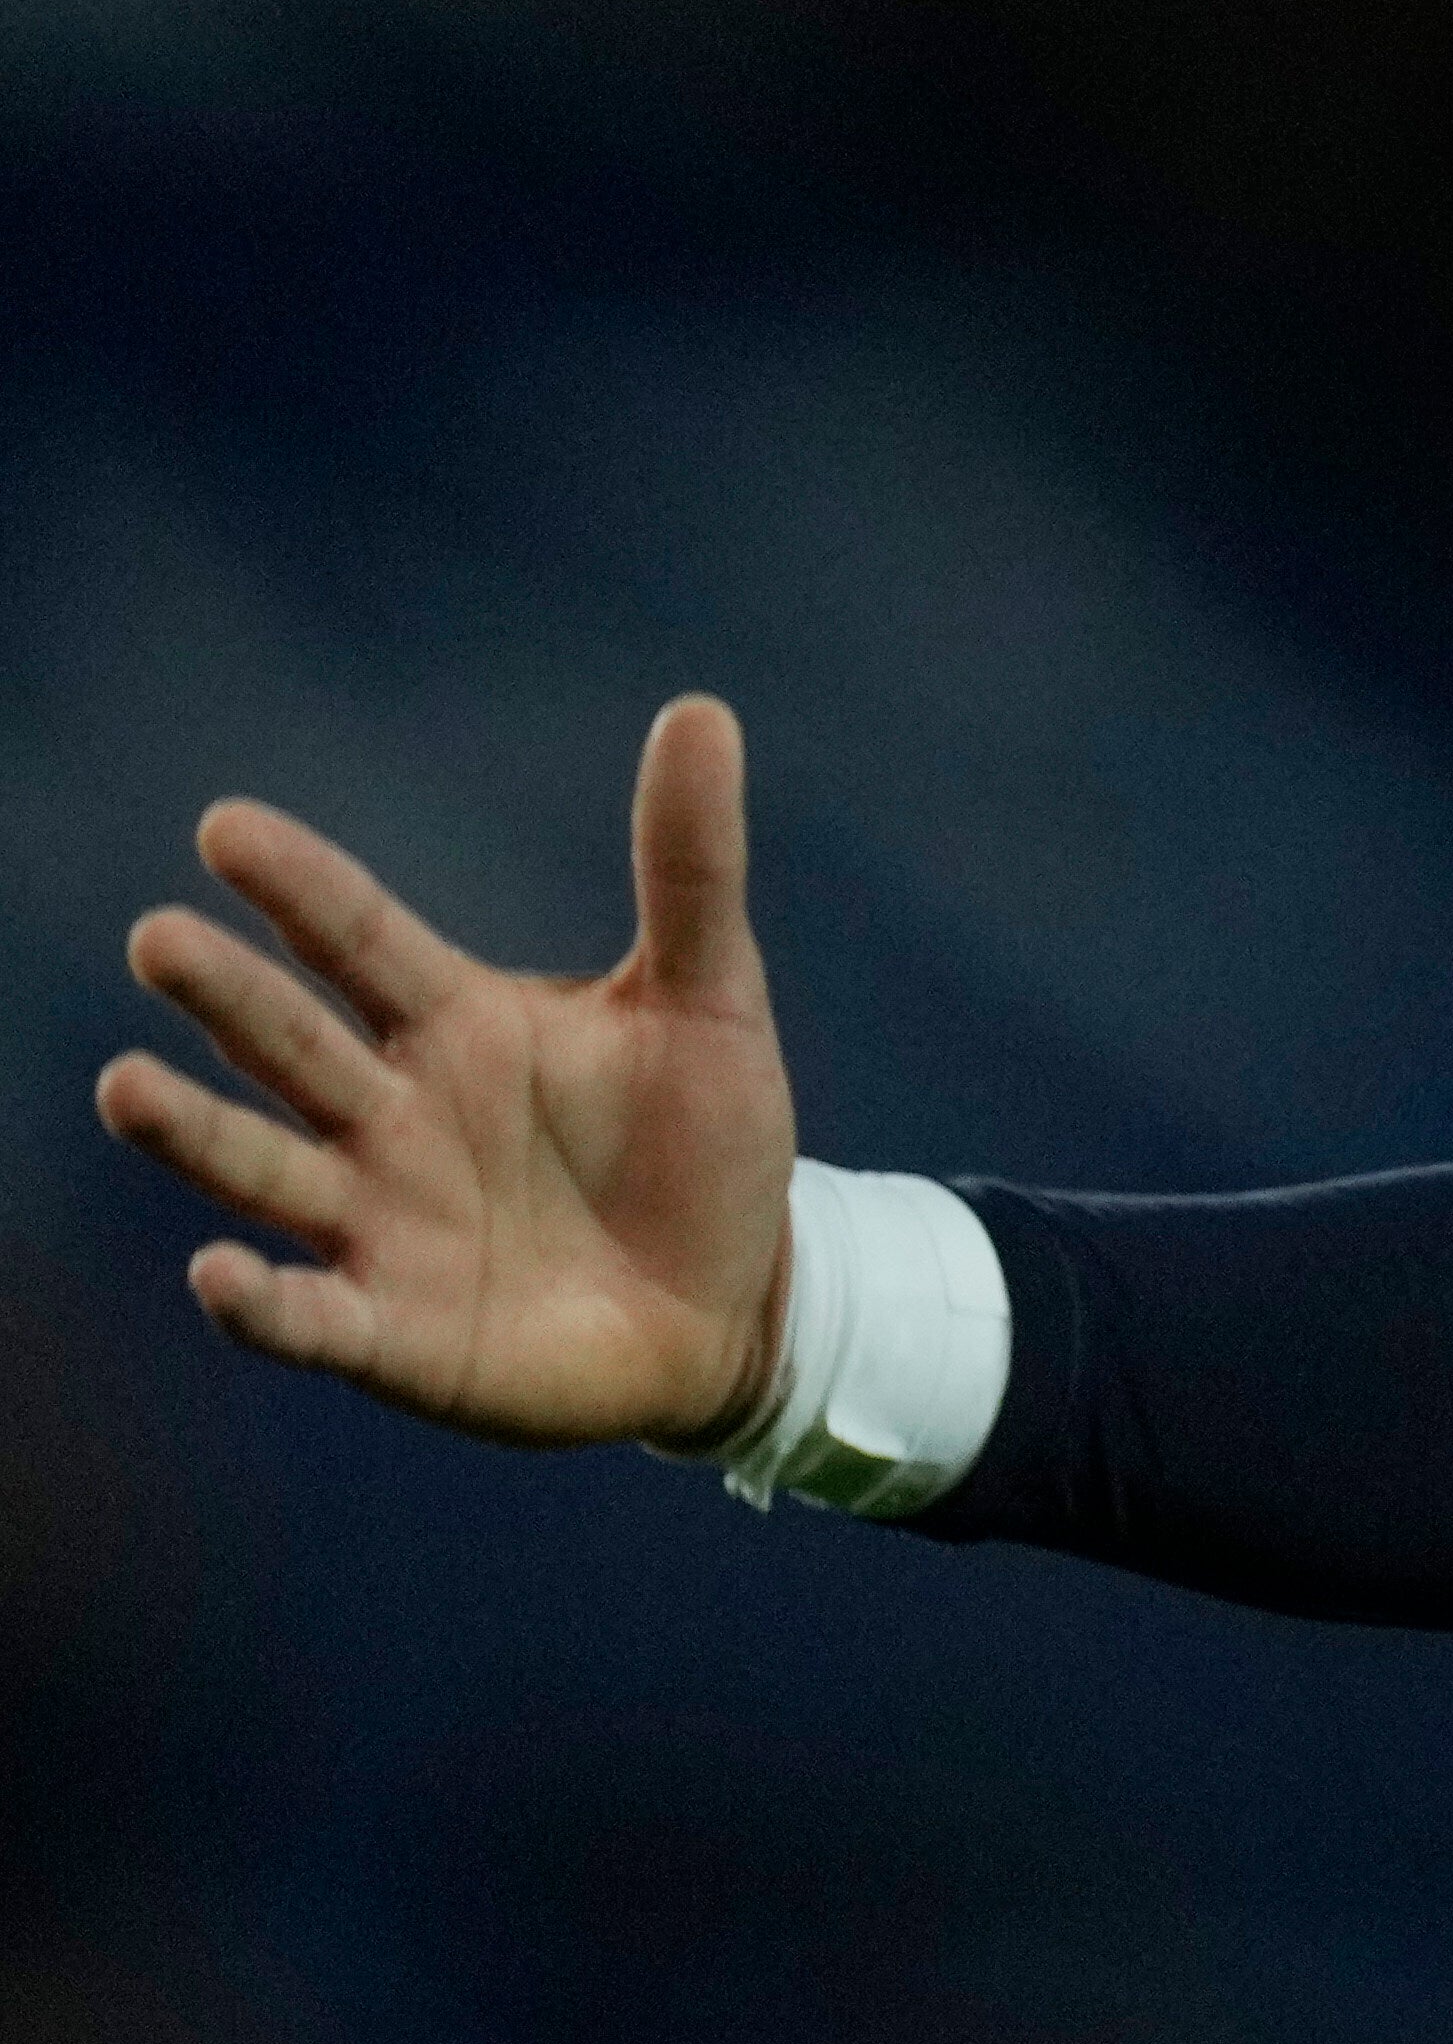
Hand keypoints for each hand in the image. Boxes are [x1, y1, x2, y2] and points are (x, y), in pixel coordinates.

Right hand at [93, 695, 800, 1449]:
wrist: (737, 1305)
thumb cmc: (704, 1145)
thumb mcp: (710, 999)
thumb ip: (688, 869)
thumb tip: (701, 709)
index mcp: (454, 1024)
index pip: (359, 939)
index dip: (299, 887)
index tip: (226, 827)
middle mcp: (389, 1116)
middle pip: (290, 1043)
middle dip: (227, 995)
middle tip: (160, 938)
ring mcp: (380, 1224)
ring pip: (264, 1168)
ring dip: (195, 1132)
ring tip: (124, 1085)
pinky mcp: (396, 1334)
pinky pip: (315, 1317)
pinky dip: (265, 1305)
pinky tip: (218, 1277)